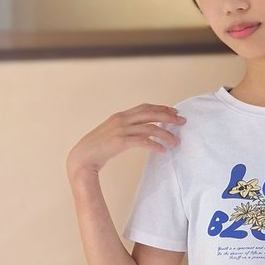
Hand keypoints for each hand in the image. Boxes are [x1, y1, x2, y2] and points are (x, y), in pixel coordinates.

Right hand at [65, 102, 186, 179]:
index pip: (145, 107)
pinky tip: (163, 150)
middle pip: (151, 114)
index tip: (174, 111)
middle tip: (182, 122)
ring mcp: (121, 130)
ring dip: (166, 135)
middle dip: (169, 117)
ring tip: (176, 142)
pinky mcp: (121, 142)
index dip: (161, 108)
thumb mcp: (111, 133)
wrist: (82, 157)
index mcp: (120, 116)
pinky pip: (144, 142)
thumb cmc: (97, 148)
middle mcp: (122, 120)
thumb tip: (142, 133)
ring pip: (150, 128)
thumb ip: (125, 130)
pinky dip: (156, 145)